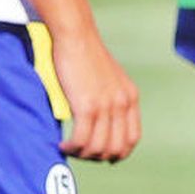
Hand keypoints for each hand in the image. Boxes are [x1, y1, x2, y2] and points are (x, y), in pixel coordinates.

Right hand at [52, 21, 140, 162]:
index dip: (117, 153)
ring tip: (70, 149)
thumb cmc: (85, 54)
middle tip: (81, 153)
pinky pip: (82, 139)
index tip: (101, 155)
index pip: (132, 138)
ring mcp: (106, 106)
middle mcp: (122, 104)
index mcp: (130, 97)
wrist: (76, 36)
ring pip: (98, 147)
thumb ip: (110, 97)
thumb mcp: (108, 77)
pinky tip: (62, 145)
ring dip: (83, 154)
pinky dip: (72, 147)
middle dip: (98, 157)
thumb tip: (99, 120)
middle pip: (116, 148)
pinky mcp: (87, 106)